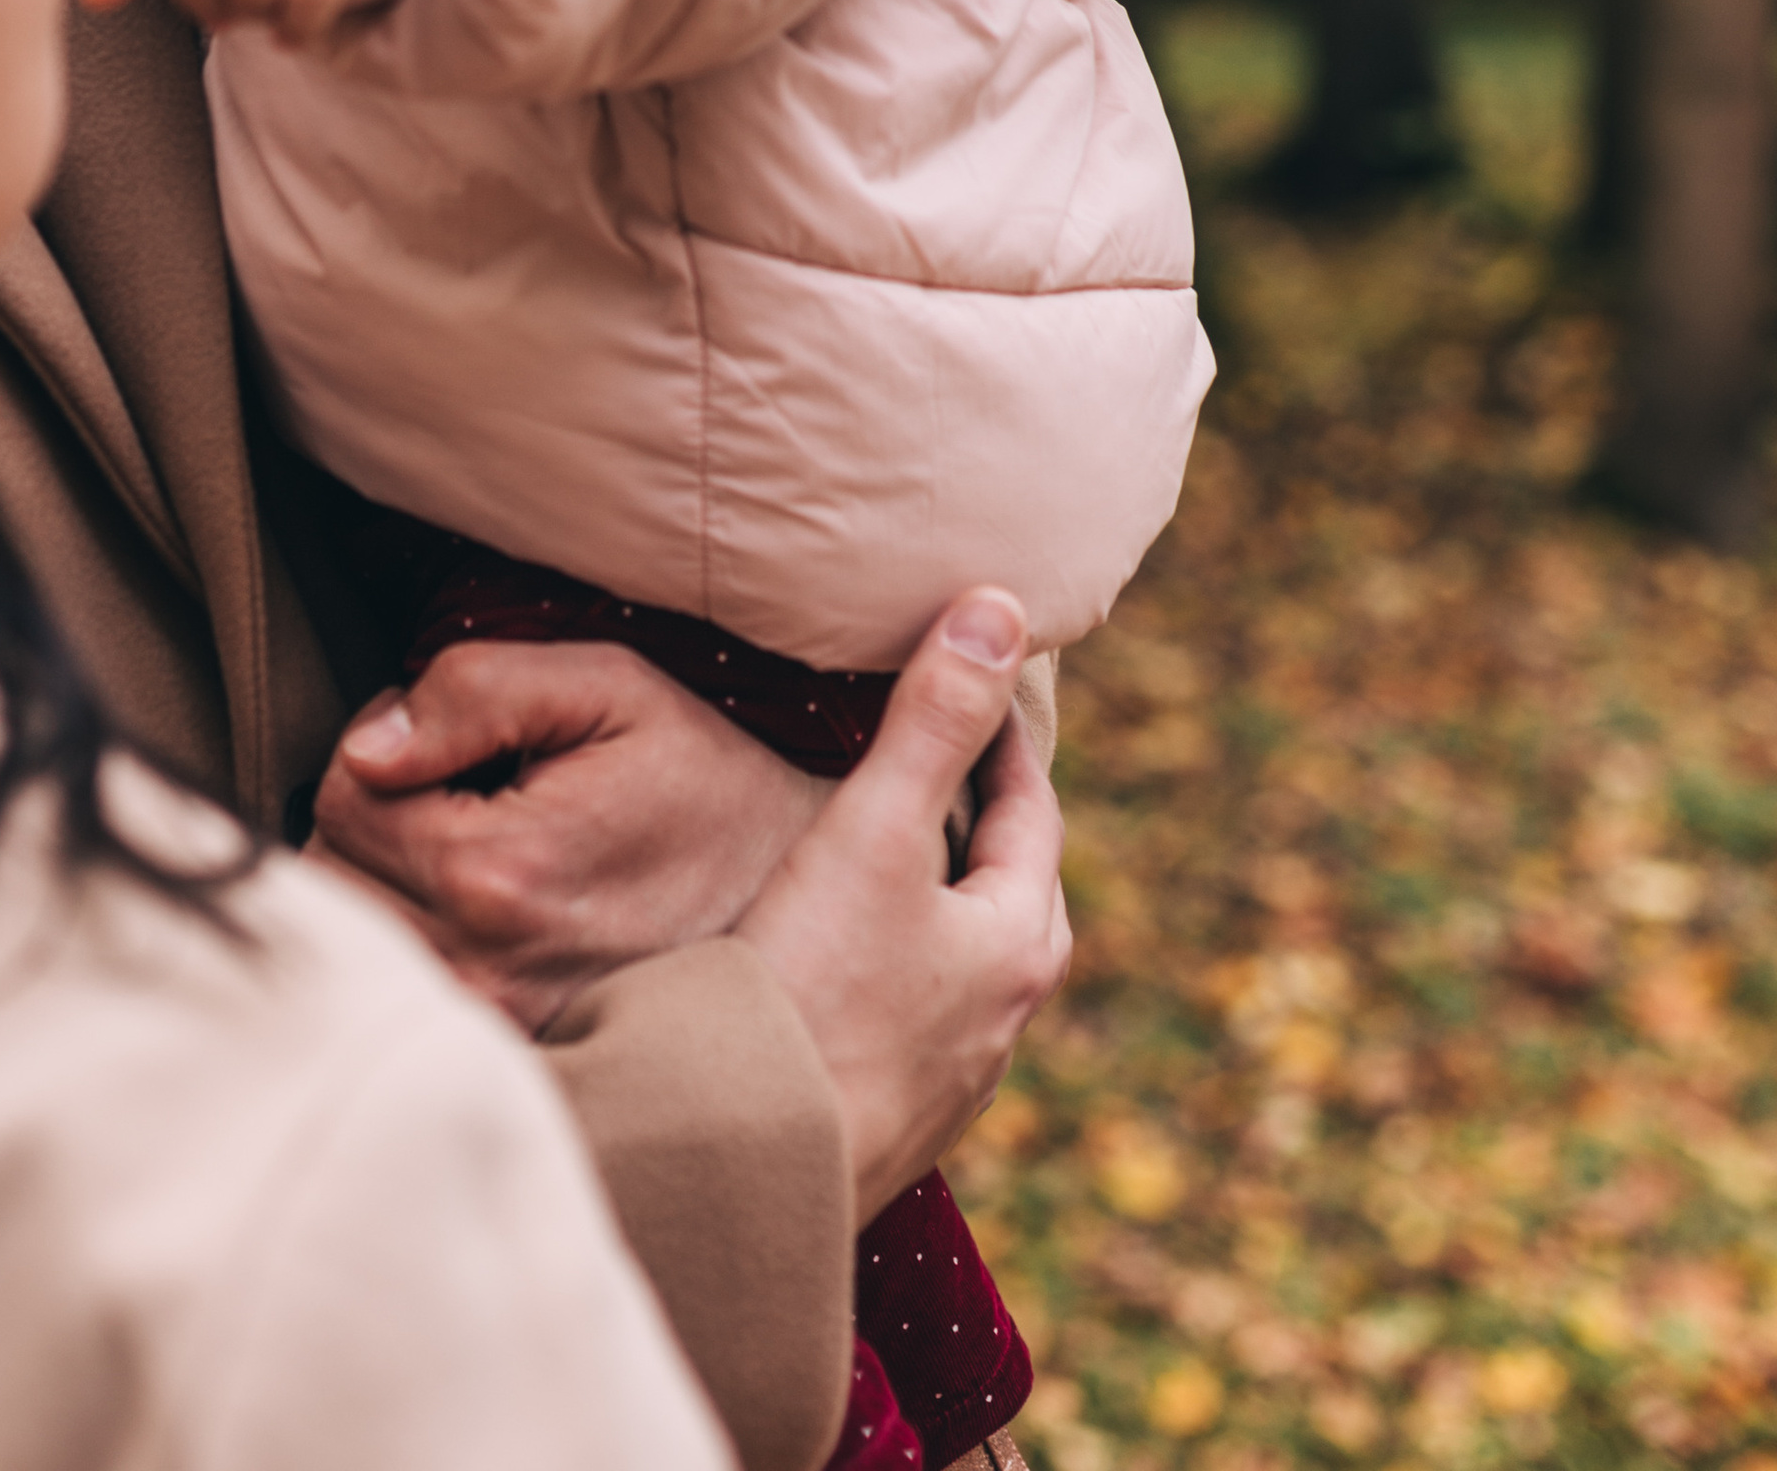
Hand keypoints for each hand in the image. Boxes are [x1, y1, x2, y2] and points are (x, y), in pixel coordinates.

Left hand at [309, 639, 831, 1034]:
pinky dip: (408, 948)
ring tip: (466, 848)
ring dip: (381, 885)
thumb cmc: (703, 782)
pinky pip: (398, 998)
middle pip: (329, 876)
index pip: (341, 795)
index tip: (451, 740)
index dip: (384, 742)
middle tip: (457, 791)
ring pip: (353, 942)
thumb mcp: (612, 689)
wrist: (804, 906)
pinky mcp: (505, 1061)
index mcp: (494, 870)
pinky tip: (470, 915)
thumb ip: (477, 689)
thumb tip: (369, 746)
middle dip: (370, 816)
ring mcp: (489, 1029)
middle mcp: (479, 968)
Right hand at [738, 589, 1069, 1224]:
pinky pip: (898, 1014)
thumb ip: (934, 720)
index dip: (999, 730)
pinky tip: (824, 958)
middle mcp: (1000, 1020)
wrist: (744, 1168)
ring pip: (949, 957)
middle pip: (1002, 888)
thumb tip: (1004, 607)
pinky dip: (878, 963)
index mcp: (1019, 944)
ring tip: (873, 848)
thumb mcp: (874, 831)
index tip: (975, 670)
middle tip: (935, 754)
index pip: (1031, 807)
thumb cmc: (813, 990)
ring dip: (923, 896)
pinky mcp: (881, 1118)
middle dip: (974, 816)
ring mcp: (943, 1080)